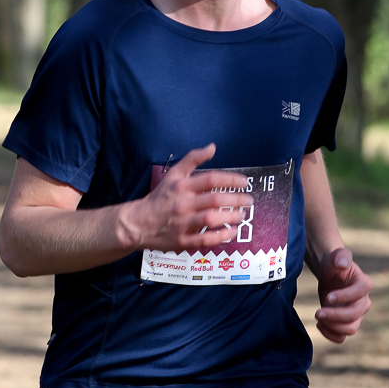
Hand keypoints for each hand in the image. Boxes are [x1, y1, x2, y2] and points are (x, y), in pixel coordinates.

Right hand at [126, 143, 253, 252]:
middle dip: (236, 199)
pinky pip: (205, 239)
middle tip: (249, 200)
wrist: (139, 223)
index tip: (244, 182)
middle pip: (215, 199)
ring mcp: (183, 223)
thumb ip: (193, 159)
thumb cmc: (161, 198)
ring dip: (231, 217)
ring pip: (211, 219)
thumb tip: (212, 147)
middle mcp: (183, 204)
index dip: (231, 180)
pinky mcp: (182, 240)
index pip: (211, 179)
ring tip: (242, 215)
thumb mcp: (174, 175)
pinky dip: (221, 236)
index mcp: (182, 186)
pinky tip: (232, 232)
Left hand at [315, 248, 371, 342]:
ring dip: (332, 326)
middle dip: (335, 315)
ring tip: (318, 316)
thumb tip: (342, 264)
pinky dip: (331, 335)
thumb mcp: (336, 256)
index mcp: (364, 284)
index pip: (359, 293)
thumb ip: (341, 256)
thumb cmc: (334, 264)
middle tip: (317, 312)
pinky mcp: (347, 323)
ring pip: (350, 329)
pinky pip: (342, 337)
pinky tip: (320, 324)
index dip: (344, 297)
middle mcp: (364, 301)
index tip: (327, 297)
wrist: (330, 275)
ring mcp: (357, 315)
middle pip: (355, 315)